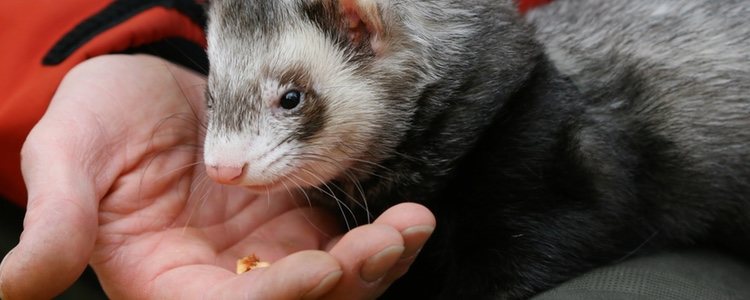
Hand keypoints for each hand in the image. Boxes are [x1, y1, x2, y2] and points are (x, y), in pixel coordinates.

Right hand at [0, 55, 434, 298]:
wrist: (148, 91)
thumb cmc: (100, 121)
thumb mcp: (67, 157)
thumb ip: (56, 221)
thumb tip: (12, 287)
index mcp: (165, 285)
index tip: (318, 269)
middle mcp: (223, 283)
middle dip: (346, 286)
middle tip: (387, 243)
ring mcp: (267, 258)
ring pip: (333, 287)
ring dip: (376, 266)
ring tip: (410, 227)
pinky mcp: (297, 227)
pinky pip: (347, 248)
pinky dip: (381, 239)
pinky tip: (408, 217)